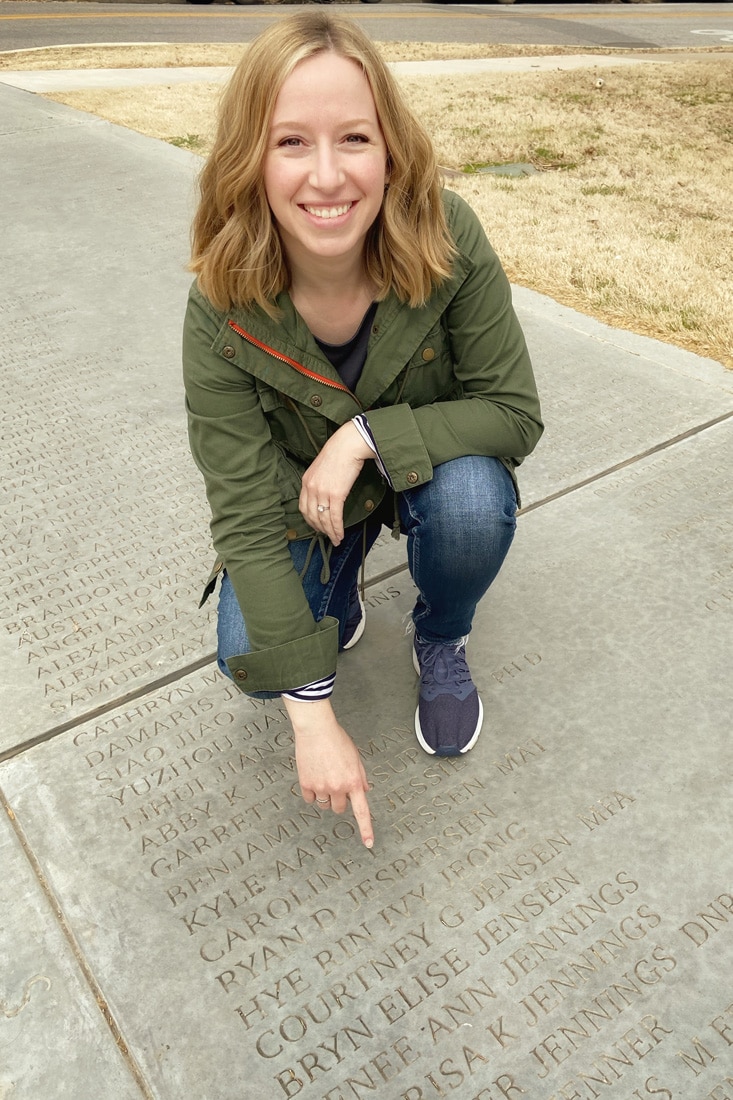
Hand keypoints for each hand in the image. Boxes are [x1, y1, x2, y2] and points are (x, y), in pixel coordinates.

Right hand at [283, 697, 373, 847]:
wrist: (316, 729)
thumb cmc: (337, 740)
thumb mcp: (355, 757)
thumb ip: (361, 777)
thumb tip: (364, 792)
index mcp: (354, 781)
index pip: (362, 811)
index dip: (366, 829)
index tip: (369, 844)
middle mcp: (338, 787)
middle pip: (340, 808)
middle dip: (339, 800)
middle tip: (336, 784)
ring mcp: (322, 787)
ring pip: (325, 805)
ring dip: (326, 797)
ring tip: (324, 776)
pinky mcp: (307, 784)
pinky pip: (310, 799)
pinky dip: (312, 792)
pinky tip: (313, 776)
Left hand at [300, 422, 372, 545]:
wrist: (348, 445)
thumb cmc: (339, 452)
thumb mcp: (321, 468)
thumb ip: (319, 482)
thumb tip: (325, 495)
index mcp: (306, 481)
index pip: (303, 507)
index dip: (310, 520)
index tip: (317, 526)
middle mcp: (311, 488)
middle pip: (312, 516)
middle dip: (320, 529)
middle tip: (327, 536)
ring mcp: (323, 492)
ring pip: (324, 519)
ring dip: (330, 532)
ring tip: (336, 539)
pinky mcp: (336, 494)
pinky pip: (335, 517)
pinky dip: (337, 528)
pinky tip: (340, 534)